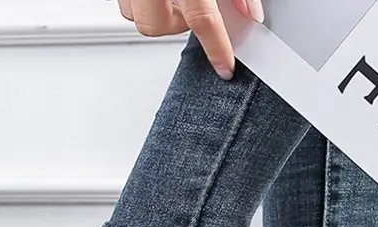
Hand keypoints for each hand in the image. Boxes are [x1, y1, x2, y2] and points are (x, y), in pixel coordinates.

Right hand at [118, 0, 263, 79]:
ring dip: (158, 14)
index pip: (203, 20)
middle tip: (191, 14)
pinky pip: (127, 1)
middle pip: (155, 27)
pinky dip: (142, 1)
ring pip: (136, 15)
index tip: (227, 68)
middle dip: (175, 26)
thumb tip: (250, 13)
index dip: (218, 48)